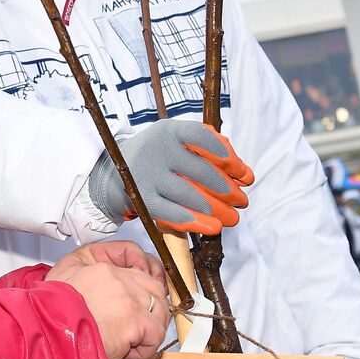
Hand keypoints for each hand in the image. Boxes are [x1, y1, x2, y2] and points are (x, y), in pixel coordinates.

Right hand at [47, 243, 169, 358]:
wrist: (46, 336)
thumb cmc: (47, 315)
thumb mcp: (61, 278)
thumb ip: (84, 272)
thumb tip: (102, 283)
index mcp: (100, 268)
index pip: (137, 266)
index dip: (143, 286)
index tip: (141, 300)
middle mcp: (117, 278)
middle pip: (153, 288)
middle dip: (151, 309)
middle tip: (139, 327)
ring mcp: (128, 298)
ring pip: (158, 310)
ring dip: (149, 329)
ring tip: (130, 342)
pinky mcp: (135, 320)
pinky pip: (155, 334)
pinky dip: (145, 348)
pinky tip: (126, 352)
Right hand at [86, 121, 254, 233]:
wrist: (113, 174)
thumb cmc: (158, 158)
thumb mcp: (178, 144)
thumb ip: (212, 153)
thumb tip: (246, 176)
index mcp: (169, 130)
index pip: (204, 139)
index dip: (228, 157)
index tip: (244, 175)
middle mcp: (156, 150)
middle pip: (201, 172)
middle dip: (228, 190)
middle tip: (242, 202)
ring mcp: (146, 175)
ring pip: (191, 196)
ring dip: (218, 210)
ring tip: (232, 218)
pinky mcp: (141, 200)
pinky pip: (173, 214)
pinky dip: (196, 222)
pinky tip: (212, 227)